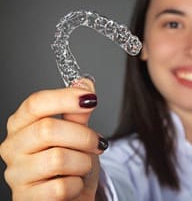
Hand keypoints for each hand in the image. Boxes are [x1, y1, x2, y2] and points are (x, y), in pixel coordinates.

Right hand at [0, 78, 106, 199]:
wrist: (70, 197)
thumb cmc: (71, 163)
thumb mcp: (77, 132)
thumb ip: (78, 110)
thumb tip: (84, 84)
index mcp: (22, 124)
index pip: (36, 103)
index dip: (65, 98)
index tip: (91, 98)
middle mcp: (13, 146)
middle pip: (48, 128)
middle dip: (83, 135)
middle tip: (98, 142)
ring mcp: (17, 174)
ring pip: (57, 158)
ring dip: (83, 162)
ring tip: (83, 165)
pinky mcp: (26, 199)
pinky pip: (60, 187)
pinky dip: (77, 184)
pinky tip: (74, 183)